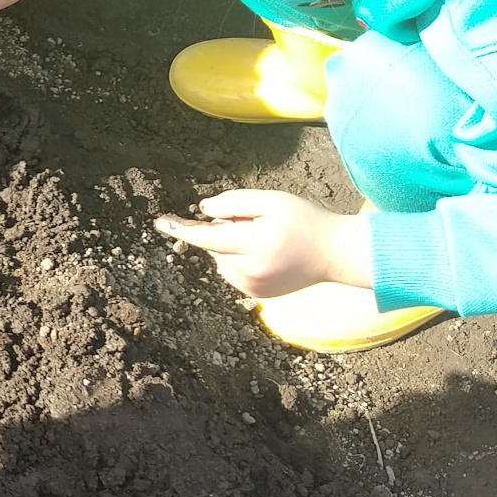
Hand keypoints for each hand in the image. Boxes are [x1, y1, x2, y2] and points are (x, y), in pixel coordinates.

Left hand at [155, 190, 371, 298]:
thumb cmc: (305, 221)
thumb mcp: (272, 201)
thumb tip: (203, 212)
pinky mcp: (256, 294)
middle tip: (259, 223)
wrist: (336, 254)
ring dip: (232, 245)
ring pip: (222, 258)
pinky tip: (266, 253)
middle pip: (216, 244)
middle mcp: (250, 271)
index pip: (208, 237)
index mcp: (255, 246)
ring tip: (267, 240)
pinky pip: (232, 270)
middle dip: (226, 229)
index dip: (182, 228)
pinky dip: (239, 258)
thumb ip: (235, 203)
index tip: (160, 222)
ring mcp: (252, 287)